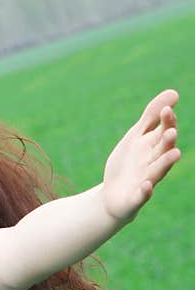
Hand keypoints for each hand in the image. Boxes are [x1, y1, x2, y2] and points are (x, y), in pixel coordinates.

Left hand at [102, 89, 181, 223]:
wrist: (113, 195)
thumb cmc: (130, 162)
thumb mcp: (136, 136)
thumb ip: (151, 116)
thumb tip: (174, 92)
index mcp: (153, 147)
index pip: (163, 132)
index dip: (166, 122)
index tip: (166, 109)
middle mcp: (153, 163)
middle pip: (163, 150)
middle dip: (167, 141)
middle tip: (171, 131)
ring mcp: (146, 181)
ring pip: (158, 171)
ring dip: (166, 163)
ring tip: (175, 154)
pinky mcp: (136, 198)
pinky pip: (143, 195)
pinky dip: (145, 191)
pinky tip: (147, 185)